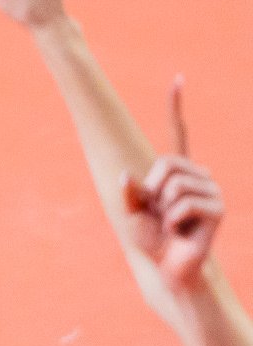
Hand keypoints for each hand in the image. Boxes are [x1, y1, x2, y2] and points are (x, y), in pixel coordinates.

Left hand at [120, 81, 223, 289]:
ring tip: (171, 224)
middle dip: (152, 191)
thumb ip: (130, 194)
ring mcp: (211, 189)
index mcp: (177, 172)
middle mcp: (198, 175)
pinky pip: (182, 203)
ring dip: (162, 209)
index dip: (176, 108)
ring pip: (173, 184)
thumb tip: (128, 175)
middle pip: (166, 164)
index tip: (177, 79)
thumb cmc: (152, 239)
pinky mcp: (217, 207)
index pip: (178, 134)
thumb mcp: (132, 213)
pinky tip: (181, 230)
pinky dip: (172, 220)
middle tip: (160, 214)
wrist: (169, 266)